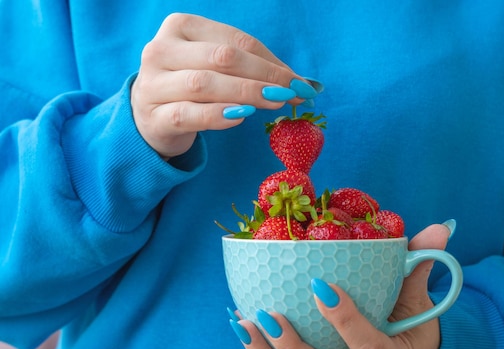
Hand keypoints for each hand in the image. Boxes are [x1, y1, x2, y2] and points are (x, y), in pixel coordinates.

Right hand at [131, 13, 315, 157]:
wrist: (150, 119)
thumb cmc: (191, 89)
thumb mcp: (216, 69)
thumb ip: (253, 69)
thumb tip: (305, 83)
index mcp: (180, 27)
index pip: (234, 41)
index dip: (271, 61)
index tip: (300, 82)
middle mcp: (161, 50)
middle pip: (222, 58)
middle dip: (264, 76)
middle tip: (292, 93)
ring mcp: (153, 84)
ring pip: (204, 84)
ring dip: (246, 94)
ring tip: (275, 104)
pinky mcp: (153, 117)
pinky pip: (189, 114)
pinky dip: (217, 115)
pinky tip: (241, 118)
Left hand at [234, 224, 450, 348]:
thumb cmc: (412, 321)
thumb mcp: (419, 294)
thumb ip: (423, 262)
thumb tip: (442, 228)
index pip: (368, 346)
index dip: (345, 320)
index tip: (321, 285)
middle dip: (293, 348)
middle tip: (269, 315)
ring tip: (242, 321)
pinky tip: (240, 321)